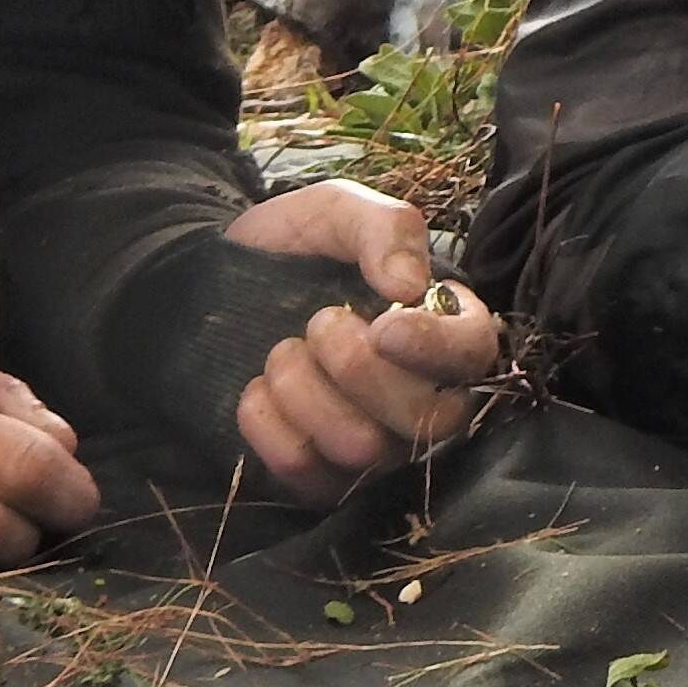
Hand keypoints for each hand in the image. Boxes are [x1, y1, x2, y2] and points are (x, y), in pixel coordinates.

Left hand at [224, 181, 510, 502]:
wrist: (212, 281)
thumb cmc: (296, 246)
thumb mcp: (339, 211)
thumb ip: (385, 228)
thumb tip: (411, 286)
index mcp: (440, 326)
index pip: (475, 355)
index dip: (436, 349)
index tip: (382, 326)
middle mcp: (420, 395)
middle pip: (428, 420)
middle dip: (359, 369)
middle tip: (318, 322)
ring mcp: (372, 442)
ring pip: (363, 450)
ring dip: (306, 392)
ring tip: (280, 351)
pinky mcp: (319, 474)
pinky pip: (306, 475)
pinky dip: (269, 426)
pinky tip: (256, 389)